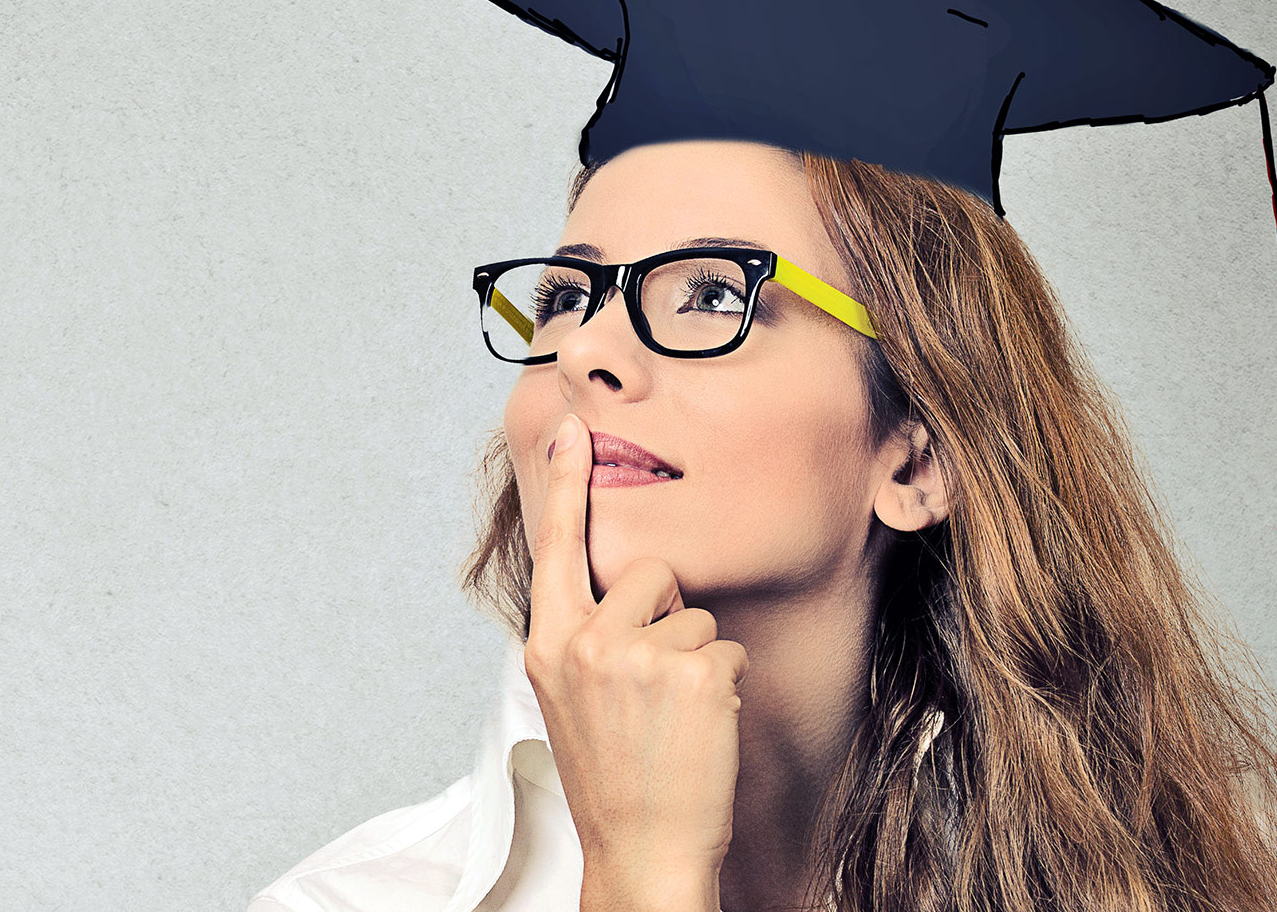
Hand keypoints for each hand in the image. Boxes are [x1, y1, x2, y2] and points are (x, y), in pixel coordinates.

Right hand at [523, 413, 747, 911]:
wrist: (643, 850)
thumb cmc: (614, 778)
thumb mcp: (570, 698)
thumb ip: (584, 637)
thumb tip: (618, 587)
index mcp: (548, 645)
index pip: (557, 549)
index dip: (567, 483)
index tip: (570, 426)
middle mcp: (585, 643)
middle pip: (651, 572)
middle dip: (668, 614)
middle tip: (653, 685)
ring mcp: (638, 657)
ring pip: (697, 614)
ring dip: (699, 659)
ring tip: (675, 718)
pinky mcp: (691, 674)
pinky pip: (728, 648)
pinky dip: (725, 686)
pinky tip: (701, 729)